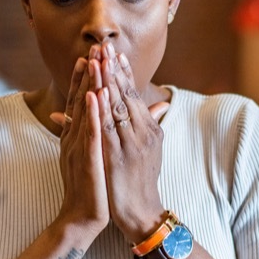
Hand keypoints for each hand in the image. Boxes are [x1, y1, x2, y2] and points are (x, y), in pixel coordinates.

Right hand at [52, 50, 108, 236]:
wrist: (82, 218)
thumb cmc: (93, 188)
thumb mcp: (97, 156)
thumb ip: (103, 135)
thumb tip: (112, 121)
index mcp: (77, 136)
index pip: (81, 102)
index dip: (85, 78)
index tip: (91, 55)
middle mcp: (74, 138)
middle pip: (81, 100)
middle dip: (87, 73)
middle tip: (92, 48)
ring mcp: (78, 148)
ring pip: (83, 112)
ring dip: (87, 85)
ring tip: (92, 62)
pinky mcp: (86, 160)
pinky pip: (89, 133)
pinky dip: (91, 114)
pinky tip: (94, 97)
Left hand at [95, 42, 169, 241]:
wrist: (141, 212)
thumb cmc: (140, 181)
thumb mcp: (150, 148)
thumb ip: (151, 123)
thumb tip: (161, 102)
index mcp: (149, 129)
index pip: (135, 95)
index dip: (124, 73)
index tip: (115, 52)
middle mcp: (143, 132)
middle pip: (126, 94)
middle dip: (113, 69)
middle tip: (103, 46)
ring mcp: (132, 143)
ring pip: (117, 107)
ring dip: (106, 81)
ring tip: (98, 60)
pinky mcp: (119, 156)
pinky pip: (109, 128)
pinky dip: (103, 109)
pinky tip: (96, 92)